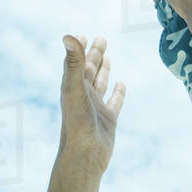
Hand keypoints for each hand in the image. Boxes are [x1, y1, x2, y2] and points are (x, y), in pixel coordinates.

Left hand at [58, 35, 125, 174]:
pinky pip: (114, 101)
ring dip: (104, 70)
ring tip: (108, 58)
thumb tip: (68, 35)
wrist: (85, 156)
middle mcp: (83, 96)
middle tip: (101, 38)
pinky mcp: (108, 119)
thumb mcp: (75, 89)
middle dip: (94, 54)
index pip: (76, 62)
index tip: (81, 35)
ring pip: (100, 84)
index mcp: (73, 87)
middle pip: (89, 70)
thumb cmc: (77, 123)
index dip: (78, 49)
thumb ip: (74, 63)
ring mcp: (96, 107)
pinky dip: (118, 92)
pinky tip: (122, 84)